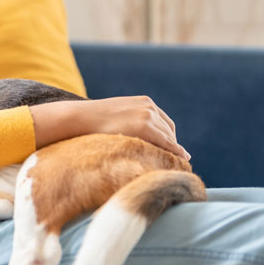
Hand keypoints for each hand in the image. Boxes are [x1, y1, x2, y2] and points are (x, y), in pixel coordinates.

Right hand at [30, 96, 190, 159]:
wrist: (81, 117)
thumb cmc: (93, 119)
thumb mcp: (117, 114)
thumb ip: (129, 119)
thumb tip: (131, 133)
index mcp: (144, 101)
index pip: (164, 121)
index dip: (168, 136)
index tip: (170, 148)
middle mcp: (149, 107)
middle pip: (169, 129)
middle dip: (172, 144)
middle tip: (174, 159)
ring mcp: (148, 116)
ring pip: (169, 137)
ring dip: (172, 149)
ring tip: (176, 163)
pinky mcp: (146, 127)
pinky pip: (167, 143)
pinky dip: (176, 152)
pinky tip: (182, 159)